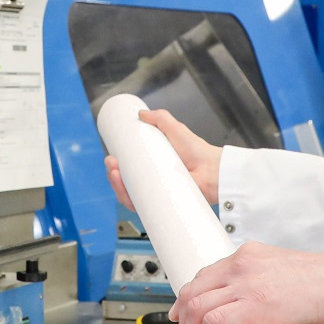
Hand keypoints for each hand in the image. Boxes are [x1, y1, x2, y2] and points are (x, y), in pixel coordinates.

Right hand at [104, 108, 221, 209]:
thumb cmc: (199, 152)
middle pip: (126, 184)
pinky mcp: (163, 207)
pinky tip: (124, 195)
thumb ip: (160, 118)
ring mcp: (158, 196)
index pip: (129, 170)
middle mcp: (154, 183)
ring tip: (115, 174)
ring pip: (130, 197)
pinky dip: (130, 204)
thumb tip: (140, 113)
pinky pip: (143, 210)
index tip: (112, 157)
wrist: (212, 170)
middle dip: (113, 176)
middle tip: (111, 164)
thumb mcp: (176, 129)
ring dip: (117, 188)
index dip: (117, 167)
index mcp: (154, 167)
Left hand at [171, 243, 323, 323]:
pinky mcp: (255, 304)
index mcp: (249, 255)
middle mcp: (242, 265)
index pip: (205, 275)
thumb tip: (260, 318)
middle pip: (193, 292)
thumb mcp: (288, 276)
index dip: (188, 299)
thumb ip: (267, 289)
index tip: (183, 317)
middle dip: (183, 323)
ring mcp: (246, 283)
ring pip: (197, 309)